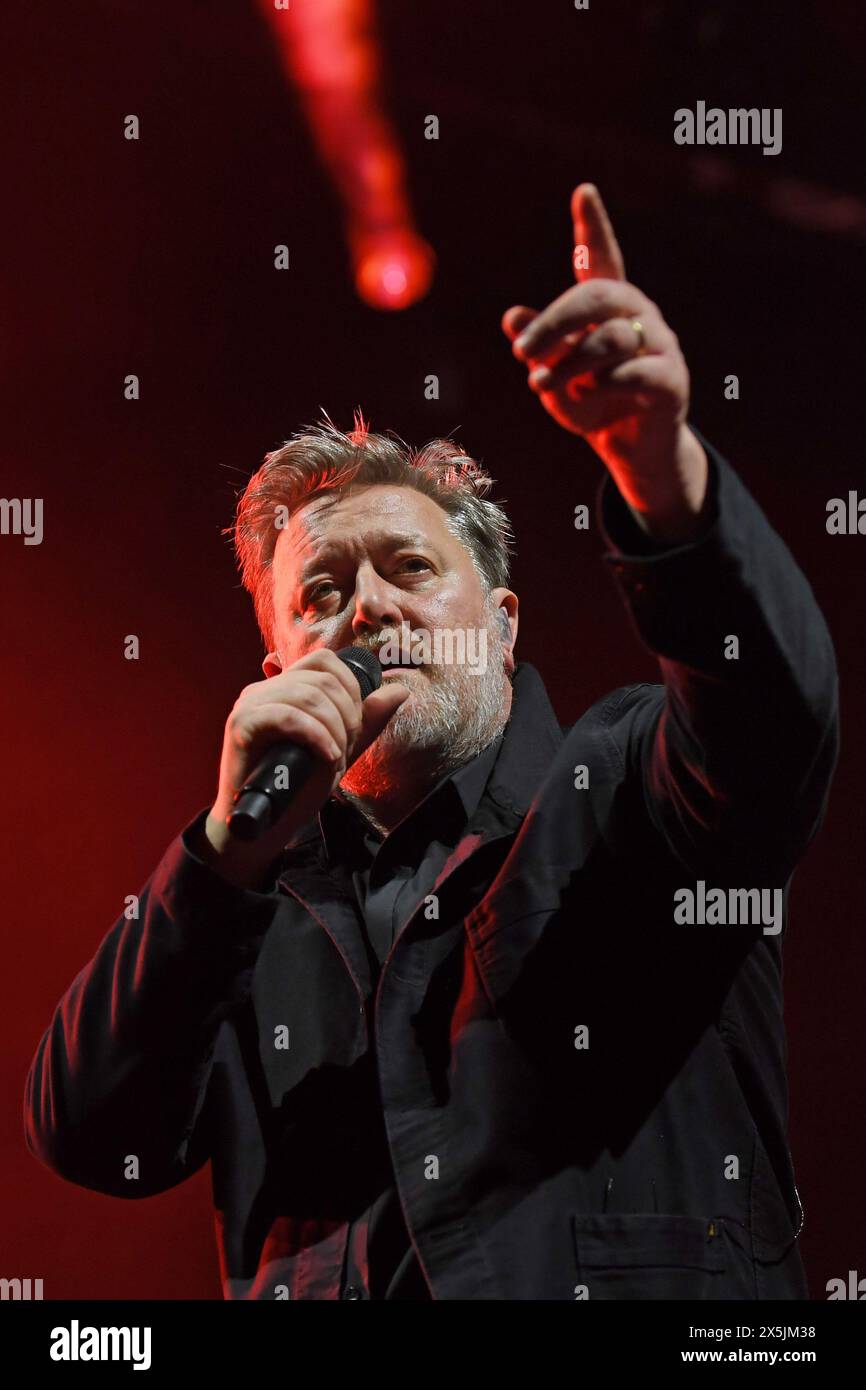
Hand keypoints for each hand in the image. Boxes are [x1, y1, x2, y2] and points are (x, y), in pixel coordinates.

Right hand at [202, 648, 408, 885]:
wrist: (263, 828)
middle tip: (346, 749)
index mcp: (283, 689)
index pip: (325, 661)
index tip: (355, 727)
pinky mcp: (240, 725)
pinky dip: (316, 736)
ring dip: (334, 730)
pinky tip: (327, 757)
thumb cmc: (295, 788)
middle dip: (348, 715)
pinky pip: (287, 716)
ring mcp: (249, 705)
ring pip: (308, 695)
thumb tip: (400, 690)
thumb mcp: (339, 749)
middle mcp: (263, 690)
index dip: (351, 688)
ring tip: (335, 758)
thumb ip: (366, 721)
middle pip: (322, 678)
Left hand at [502, 183, 707, 540]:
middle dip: (555, 321)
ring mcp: (660, 344)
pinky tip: (588, 396)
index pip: (601, 258)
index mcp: (609, 306)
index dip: (593, 226)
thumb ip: (537, 346)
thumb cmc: (589, 402)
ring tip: (541, 385)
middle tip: (521, 350)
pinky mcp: (672, 379)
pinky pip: (635, 372)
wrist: (628, 449)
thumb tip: (510, 317)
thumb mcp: (552, 374)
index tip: (583, 192)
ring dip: (569, 363)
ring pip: (611, 339)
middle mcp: (638, 314)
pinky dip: (603, 386)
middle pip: (600, 296)